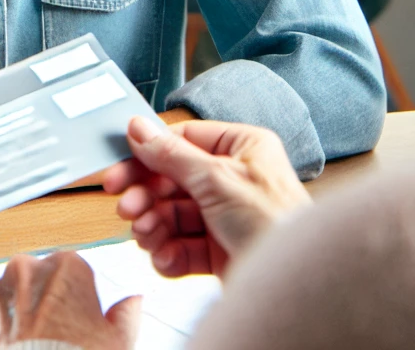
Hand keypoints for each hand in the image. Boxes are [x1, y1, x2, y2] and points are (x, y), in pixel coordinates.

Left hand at [0, 252, 139, 348]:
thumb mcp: (118, 344)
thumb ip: (125, 315)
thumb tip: (132, 302)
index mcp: (65, 267)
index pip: (69, 271)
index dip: (72, 298)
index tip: (73, 320)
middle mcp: (25, 271)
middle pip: (32, 279)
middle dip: (37, 302)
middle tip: (48, 336)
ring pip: (2, 295)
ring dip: (9, 315)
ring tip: (22, 347)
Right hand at [103, 117, 310, 278]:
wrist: (294, 286)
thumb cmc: (275, 222)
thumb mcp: (216, 179)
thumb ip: (172, 154)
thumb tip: (141, 129)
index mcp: (242, 148)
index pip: (183, 142)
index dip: (148, 156)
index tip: (120, 169)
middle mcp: (234, 179)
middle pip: (174, 180)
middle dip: (148, 196)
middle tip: (127, 207)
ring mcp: (226, 215)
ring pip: (174, 214)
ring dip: (154, 225)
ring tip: (146, 235)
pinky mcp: (221, 250)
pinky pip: (183, 245)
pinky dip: (169, 252)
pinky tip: (164, 256)